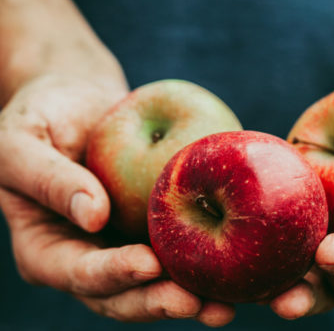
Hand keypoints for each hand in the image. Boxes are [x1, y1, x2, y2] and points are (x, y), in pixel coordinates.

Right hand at [0, 75, 234, 326]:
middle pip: (123, 294)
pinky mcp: (154, 230)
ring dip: (191, 297)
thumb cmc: (41, 116)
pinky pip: (179, 250)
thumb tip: (92, 216)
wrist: (78, 102)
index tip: (148, 264)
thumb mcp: (21, 141)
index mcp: (48, 250)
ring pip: (157, 283)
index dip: (113, 274)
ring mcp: (123, 246)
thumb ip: (48, 179)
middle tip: (199, 304)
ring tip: (225, 306)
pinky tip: (237, 268)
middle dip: (159, 302)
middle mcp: (89, 258)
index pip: (79, 273)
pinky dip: (206, 263)